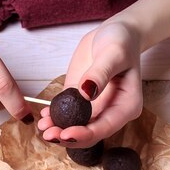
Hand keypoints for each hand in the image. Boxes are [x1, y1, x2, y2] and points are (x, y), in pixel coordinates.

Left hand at [38, 21, 142, 146]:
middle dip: (69, 137)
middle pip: (90, 133)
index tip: (66, 133)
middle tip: (49, 133)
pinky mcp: (80, 100)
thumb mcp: (114, 53)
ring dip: (59, 130)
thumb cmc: (121, 41)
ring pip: (77, 127)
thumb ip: (100, 73)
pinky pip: (68, 115)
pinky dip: (56, 118)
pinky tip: (44, 116)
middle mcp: (112, 112)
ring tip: (43, 126)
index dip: (85, 134)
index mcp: (127, 106)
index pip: (105, 127)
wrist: (114, 32)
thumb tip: (86, 93)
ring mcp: (95, 108)